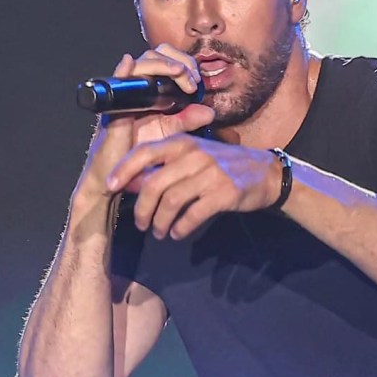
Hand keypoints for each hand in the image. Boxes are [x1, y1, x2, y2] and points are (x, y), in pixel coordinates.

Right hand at [77, 44, 214, 200]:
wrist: (118, 174)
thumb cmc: (138, 151)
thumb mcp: (168, 133)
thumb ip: (187, 120)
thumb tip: (209, 110)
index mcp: (150, 89)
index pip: (167, 60)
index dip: (184, 63)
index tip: (197, 80)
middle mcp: (136, 88)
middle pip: (154, 55)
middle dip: (177, 60)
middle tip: (191, 77)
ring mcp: (123, 96)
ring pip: (139, 64)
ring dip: (161, 64)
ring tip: (179, 73)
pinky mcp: (113, 110)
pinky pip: (115, 86)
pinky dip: (121, 72)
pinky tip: (128, 64)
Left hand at [106, 136, 283, 239]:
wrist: (266, 174)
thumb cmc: (223, 166)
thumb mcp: (194, 156)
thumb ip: (165, 167)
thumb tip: (132, 183)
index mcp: (182, 143)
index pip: (145, 153)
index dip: (124, 170)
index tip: (110, 186)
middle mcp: (194, 155)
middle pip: (154, 184)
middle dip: (142, 209)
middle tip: (141, 224)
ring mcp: (210, 174)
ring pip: (171, 202)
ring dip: (160, 222)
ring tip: (159, 233)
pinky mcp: (224, 193)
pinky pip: (192, 214)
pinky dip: (181, 227)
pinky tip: (177, 233)